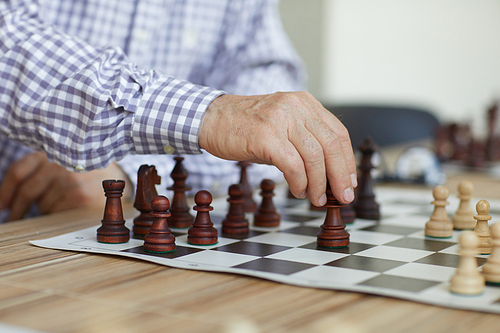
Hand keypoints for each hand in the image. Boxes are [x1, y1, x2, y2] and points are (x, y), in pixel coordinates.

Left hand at [0, 152, 132, 220]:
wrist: (120, 178)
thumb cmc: (89, 172)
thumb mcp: (65, 162)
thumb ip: (42, 169)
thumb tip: (9, 197)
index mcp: (53, 152)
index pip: (19, 171)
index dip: (4, 191)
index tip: (0, 206)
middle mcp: (60, 163)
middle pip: (27, 191)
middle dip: (17, 209)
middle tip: (13, 219)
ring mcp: (70, 180)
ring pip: (42, 205)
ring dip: (44, 210)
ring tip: (59, 205)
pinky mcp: (79, 197)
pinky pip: (56, 213)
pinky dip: (57, 215)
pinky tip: (68, 208)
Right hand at [199, 92, 356, 205]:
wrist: (210, 118)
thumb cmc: (246, 127)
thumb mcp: (282, 126)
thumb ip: (305, 142)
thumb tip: (328, 175)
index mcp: (304, 103)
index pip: (338, 133)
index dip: (347, 161)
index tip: (349, 182)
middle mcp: (296, 107)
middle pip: (331, 145)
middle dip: (340, 176)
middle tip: (343, 196)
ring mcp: (280, 119)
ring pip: (314, 156)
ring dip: (319, 184)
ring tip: (316, 199)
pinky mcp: (265, 135)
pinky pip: (292, 164)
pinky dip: (300, 182)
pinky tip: (299, 191)